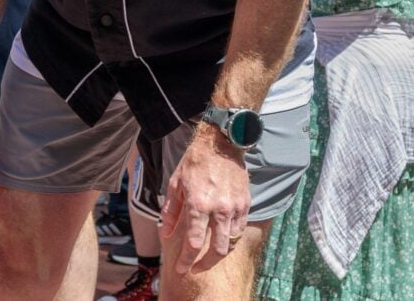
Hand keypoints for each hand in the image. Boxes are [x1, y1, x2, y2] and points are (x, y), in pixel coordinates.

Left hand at [160, 128, 249, 274]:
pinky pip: (239, 231)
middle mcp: (219, 210)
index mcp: (198, 204)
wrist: (220, 144)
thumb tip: (167, 234)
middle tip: (195, 269)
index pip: (194, 244)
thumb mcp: (175, 184)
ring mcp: (235, 208)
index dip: (186, 261)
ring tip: (208, 257)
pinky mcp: (246, 205)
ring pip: (231, 243)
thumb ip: (171, 212)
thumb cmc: (194, 163)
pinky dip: (230, 240)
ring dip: (219, 255)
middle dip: (205, 265)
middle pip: (217, 250)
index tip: (181, 269)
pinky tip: (221, 241)